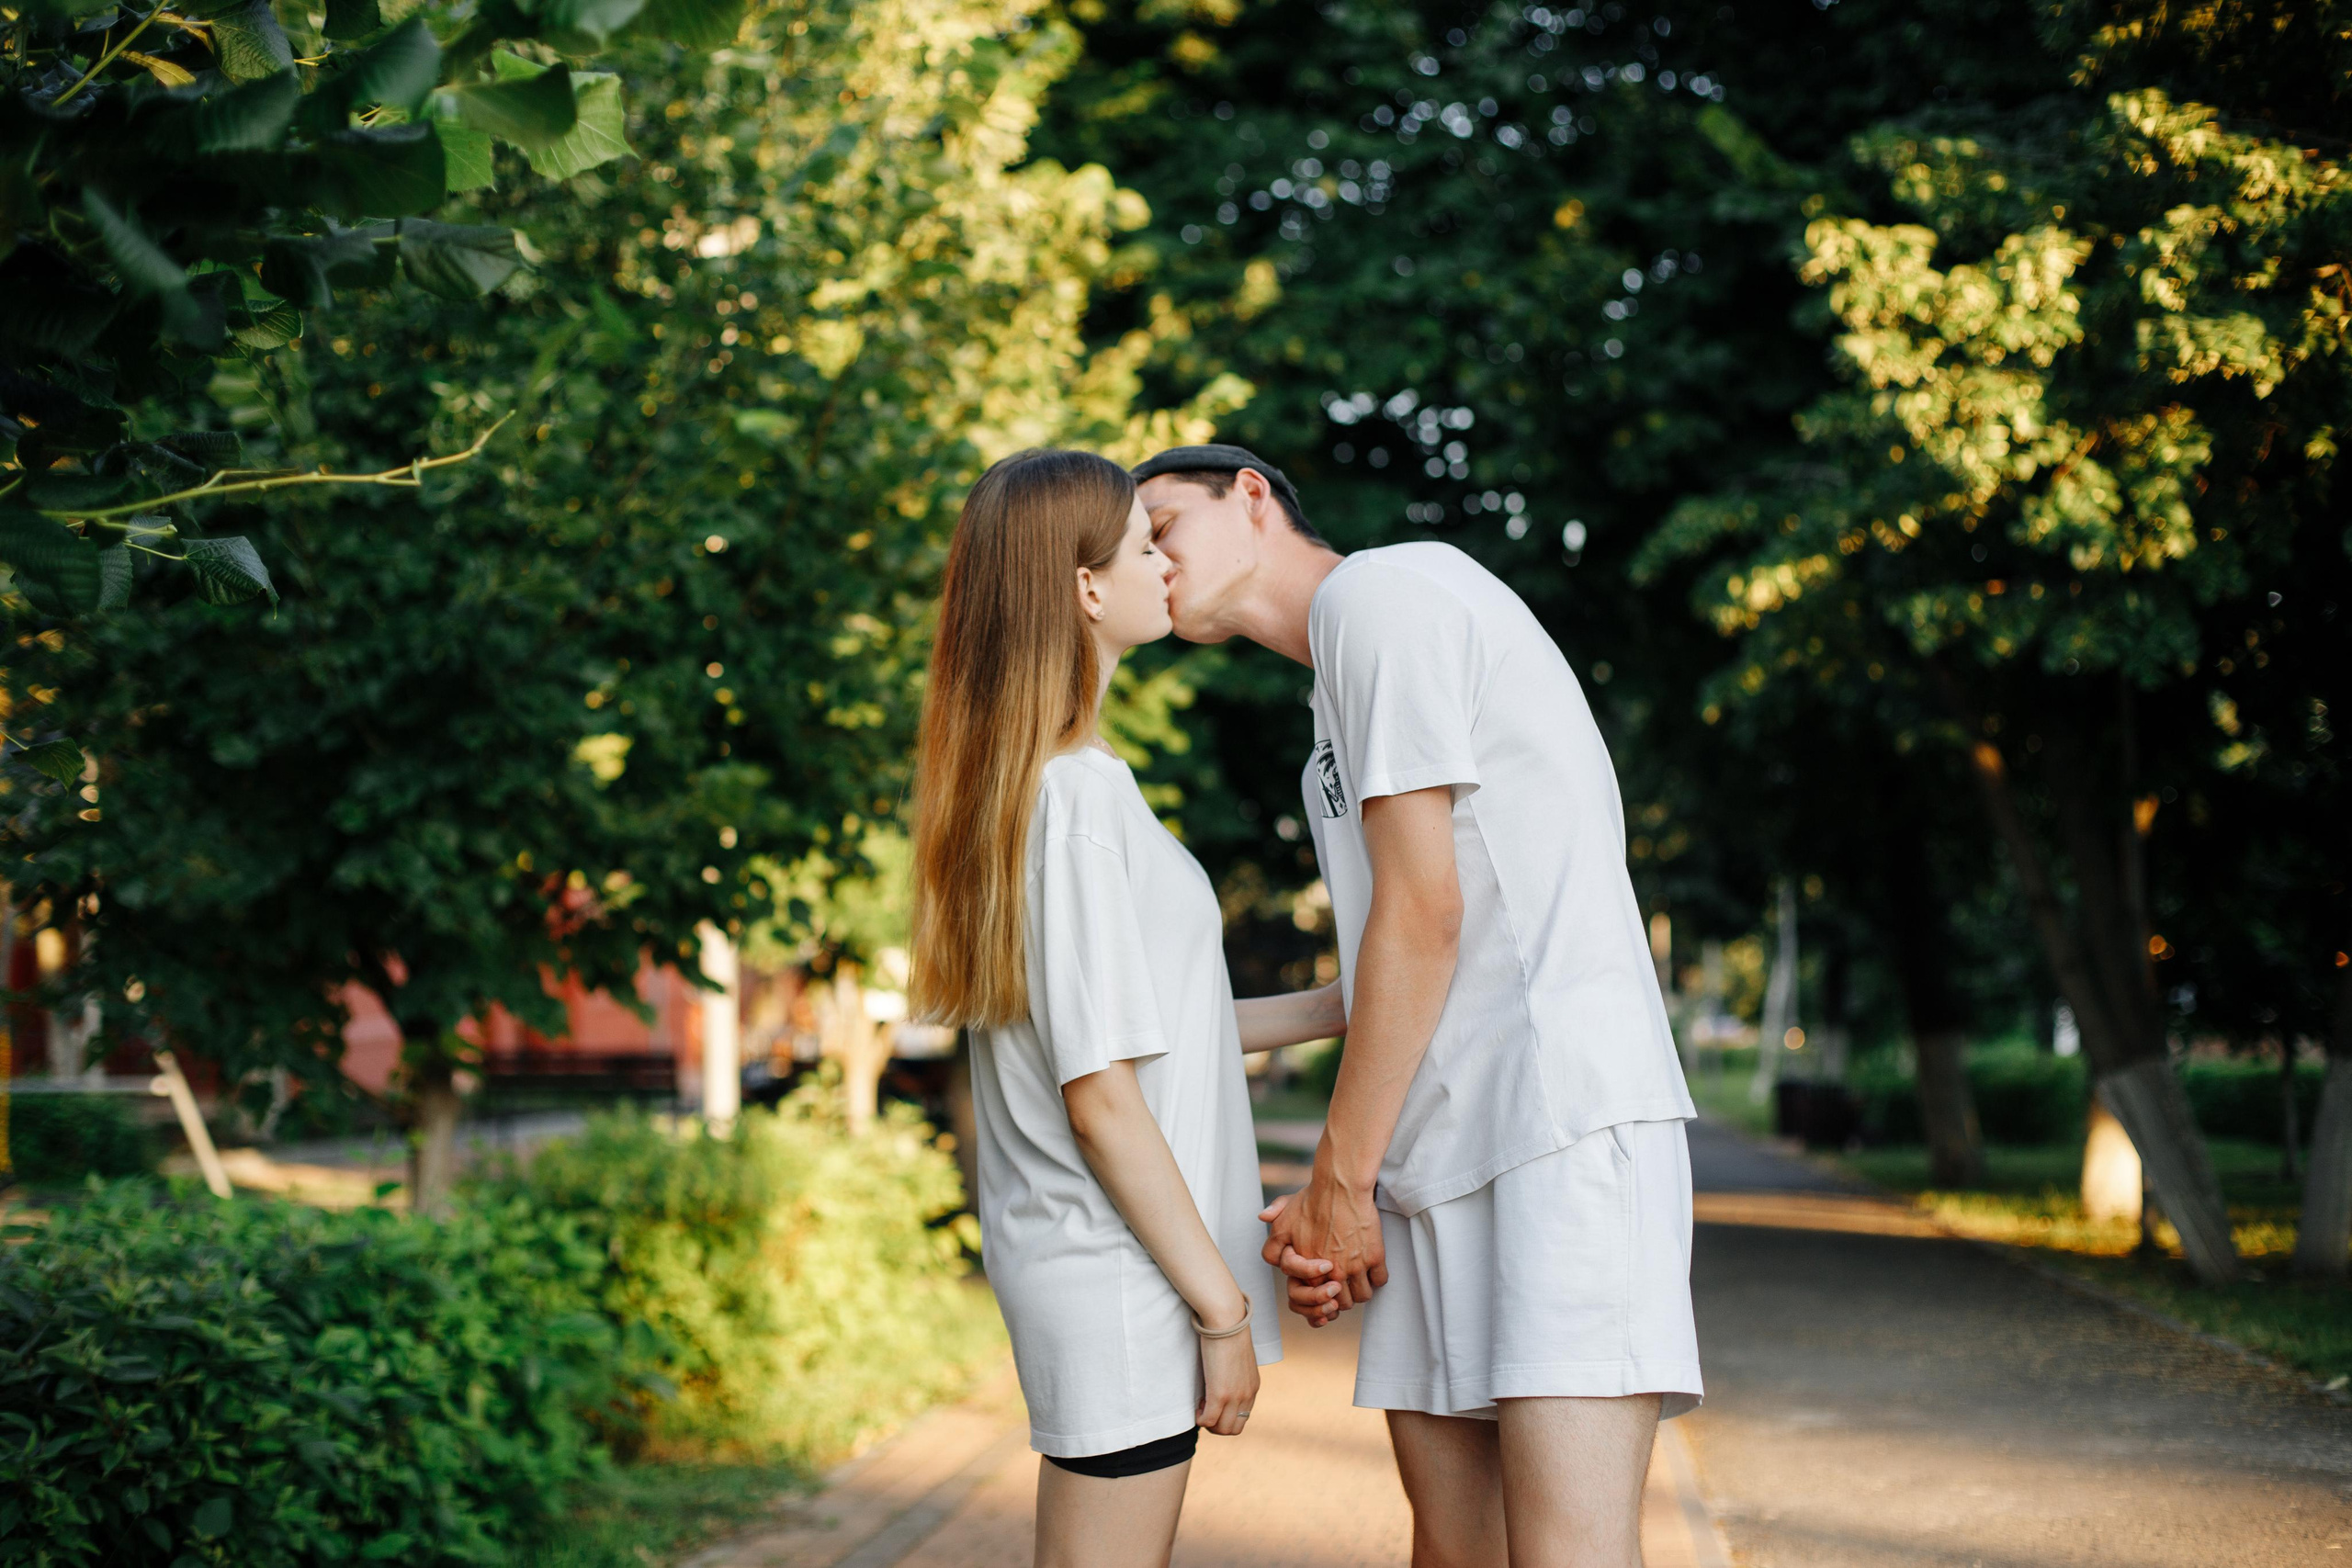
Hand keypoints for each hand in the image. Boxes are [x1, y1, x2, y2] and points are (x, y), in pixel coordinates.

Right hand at [1197, 1324, 1259, 1435]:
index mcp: (1252, 1387)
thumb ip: (1234, 1372)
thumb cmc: (1228, 1333)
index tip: (1214, 1403)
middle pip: (1234, 1429)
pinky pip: (1208, 1420)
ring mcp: (1235, 1396)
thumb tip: (1222, 1374)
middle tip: (1205, 1408)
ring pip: (1222, 1429)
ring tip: (1201, 1405)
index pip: (1242, 1418)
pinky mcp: (1220, 1393)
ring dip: (1209, 1423)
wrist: (1227, 1321)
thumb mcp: (1237, 1357)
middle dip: (1217, 1425)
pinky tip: (1196, 1405)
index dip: (1225, 1416)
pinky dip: (1200, 1419)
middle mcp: (1247, 1395)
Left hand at [1261, 1161, 1385, 1306]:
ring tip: (1359, 1277)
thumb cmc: (1311, 1201)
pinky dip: (1376, 1277)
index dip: (1324, 1297)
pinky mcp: (1374, 1256)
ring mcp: (1355, 1266)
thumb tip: (1265, 1240)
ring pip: (1363, 1296)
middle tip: (1346, 1285)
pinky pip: (1380, 1280)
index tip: (1329, 1288)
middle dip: (1344, 1297)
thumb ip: (1273, 1242)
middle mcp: (1332, 1272)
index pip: (1318, 1300)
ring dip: (1361, 1290)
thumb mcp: (1284, 1222)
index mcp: (1310, 1270)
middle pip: (1343, 1303)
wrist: (1340, 1187)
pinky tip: (1372, 1267)